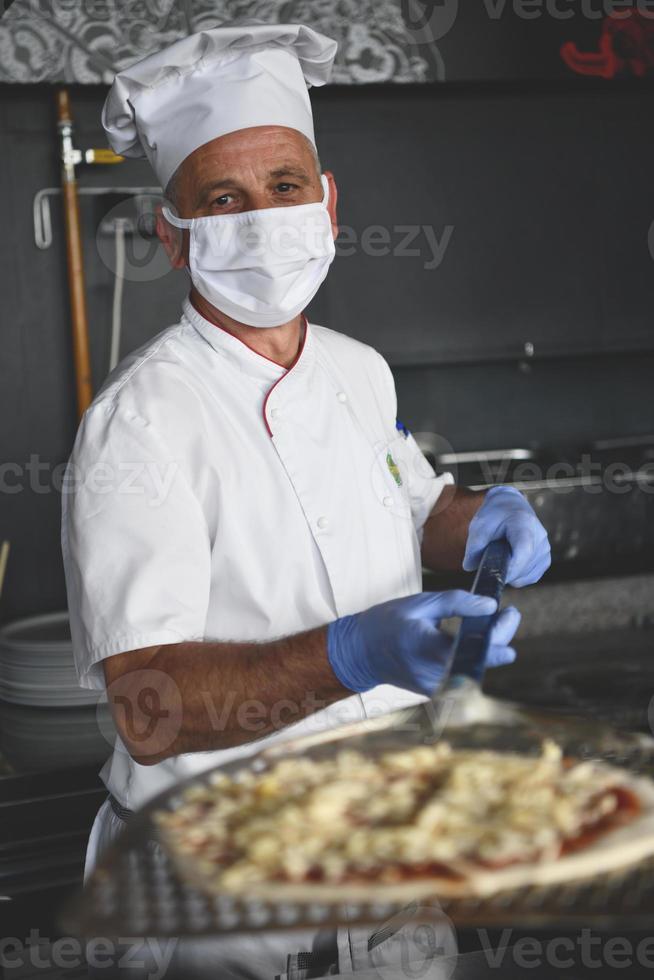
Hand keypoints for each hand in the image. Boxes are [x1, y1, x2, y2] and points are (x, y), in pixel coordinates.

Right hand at [327, 591, 520, 696]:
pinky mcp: (436, 692)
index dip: (499, 634)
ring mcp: (435, 687)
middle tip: (509, 616)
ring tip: (493, 625)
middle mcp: (432, 673)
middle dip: (500, 638)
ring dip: (489, 647)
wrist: (360, 653)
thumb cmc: (387, 622)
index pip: (474, 648)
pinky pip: (464, 673)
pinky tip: (475, 639)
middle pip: (481, 660)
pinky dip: (473, 656)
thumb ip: (456, 603)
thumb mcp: (420, 603)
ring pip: (476, 668)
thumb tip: (490, 606)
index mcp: (425, 646)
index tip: (510, 614)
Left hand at [463, 486, 550, 587]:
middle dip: (505, 571)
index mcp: (524, 523)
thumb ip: (473, 546)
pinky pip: (531, 576)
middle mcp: (540, 536)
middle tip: (491, 559)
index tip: (495, 575)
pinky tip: (509, 563)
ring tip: (502, 555)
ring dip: (511, 573)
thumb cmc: (494, 515)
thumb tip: (469, 566)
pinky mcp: (545, 558)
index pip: (524, 551)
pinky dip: (519, 576)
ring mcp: (545, 548)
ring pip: (527, 575)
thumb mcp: (479, 526)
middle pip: (524, 566)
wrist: (510, 505)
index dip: (511, 568)